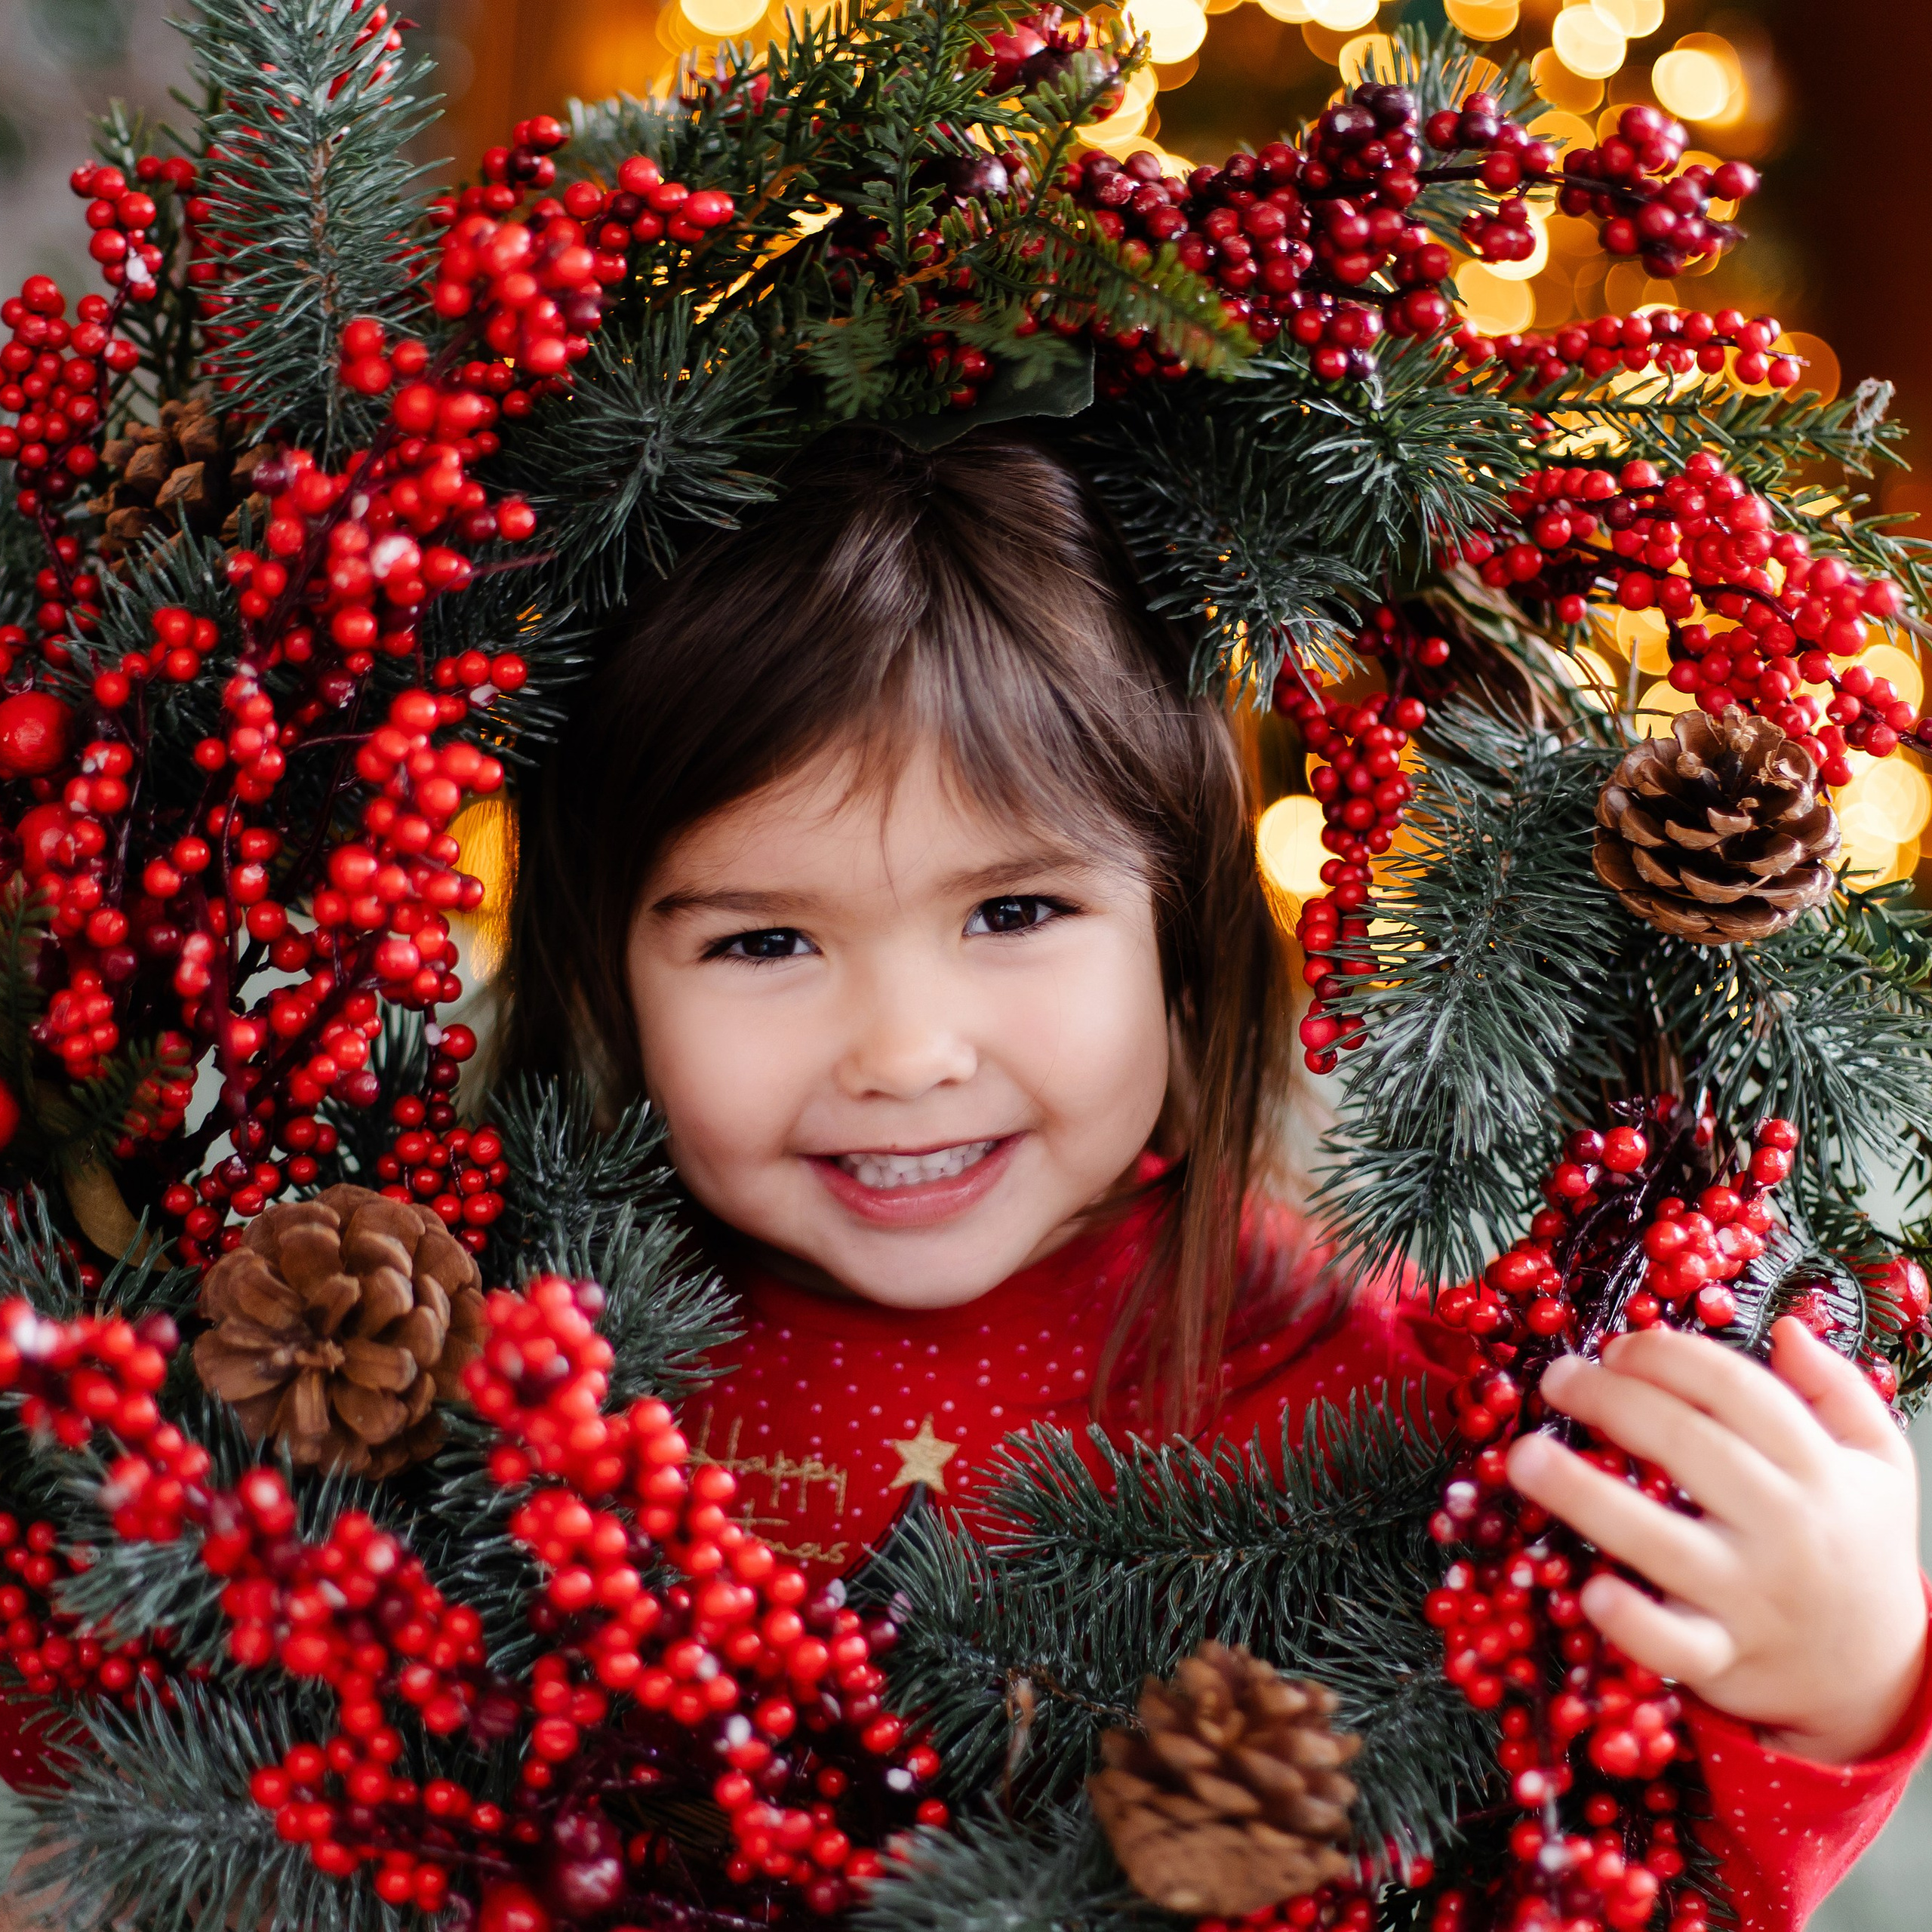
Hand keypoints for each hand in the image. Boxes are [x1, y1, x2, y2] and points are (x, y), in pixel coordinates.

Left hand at [1505, 1316, 1925, 1764]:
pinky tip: (1592, 1592)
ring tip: (1524, 1456)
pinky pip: (1674, 1644)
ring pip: (1662, 1540)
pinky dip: (1633, 1623)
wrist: (1876, 1672)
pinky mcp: (1722, 1656)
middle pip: (1689, 1447)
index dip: (1668, 1357)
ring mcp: (1751, 1596)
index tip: (1616, 1348)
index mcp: (1820, 1470)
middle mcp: (1786, 1528)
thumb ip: (1838, 1389)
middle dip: (1614, 1401)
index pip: (1737, 1391)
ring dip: (1585, 1495)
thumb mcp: (1881, 1463)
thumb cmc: (1857, 1546)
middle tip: (1557, 1378)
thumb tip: (1789, 1329)